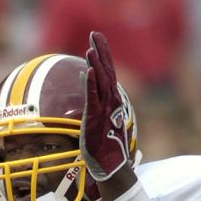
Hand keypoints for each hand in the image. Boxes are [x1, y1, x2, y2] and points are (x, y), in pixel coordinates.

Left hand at [79, 31, 130, 181]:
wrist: (111, 167)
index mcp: (112, 100)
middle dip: (101, 51)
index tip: (96, 40)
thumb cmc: (104, 146)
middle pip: (107, 71)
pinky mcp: (96, 119)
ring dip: (96, 62)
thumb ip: (95, 100)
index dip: (103, 54)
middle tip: (94, 34)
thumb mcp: (98, 118)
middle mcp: (111, 102)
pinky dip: (93, 83)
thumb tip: (88, 81)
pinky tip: (90, 70)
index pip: (108, 72)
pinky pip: (94, 98)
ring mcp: (105, 110)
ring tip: (90, 46)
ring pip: (102, 81)